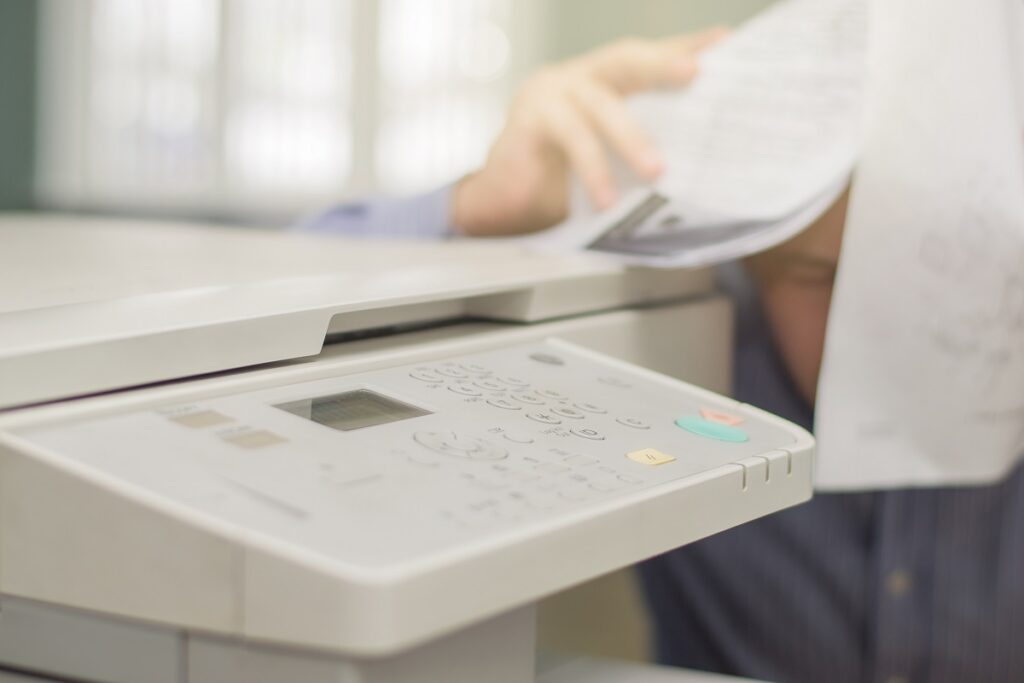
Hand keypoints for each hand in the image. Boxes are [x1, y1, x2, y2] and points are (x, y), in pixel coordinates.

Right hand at [452, 27, 727, 236]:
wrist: (503, 201)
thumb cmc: (561, 177)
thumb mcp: (612, 157)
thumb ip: (642, 141)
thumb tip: (701, 153)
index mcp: (602, 80)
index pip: (648, 58)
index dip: (684, 47)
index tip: (725, 43)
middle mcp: (579, 76)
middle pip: (624, 59)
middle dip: (662, 63)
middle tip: (695, 72)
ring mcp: (551, 91)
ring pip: (598, 103)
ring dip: (630, 137)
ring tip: (655, 171)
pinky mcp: (528, 119)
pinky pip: (568, 138)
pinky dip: (591, 168)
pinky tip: (604, 198)